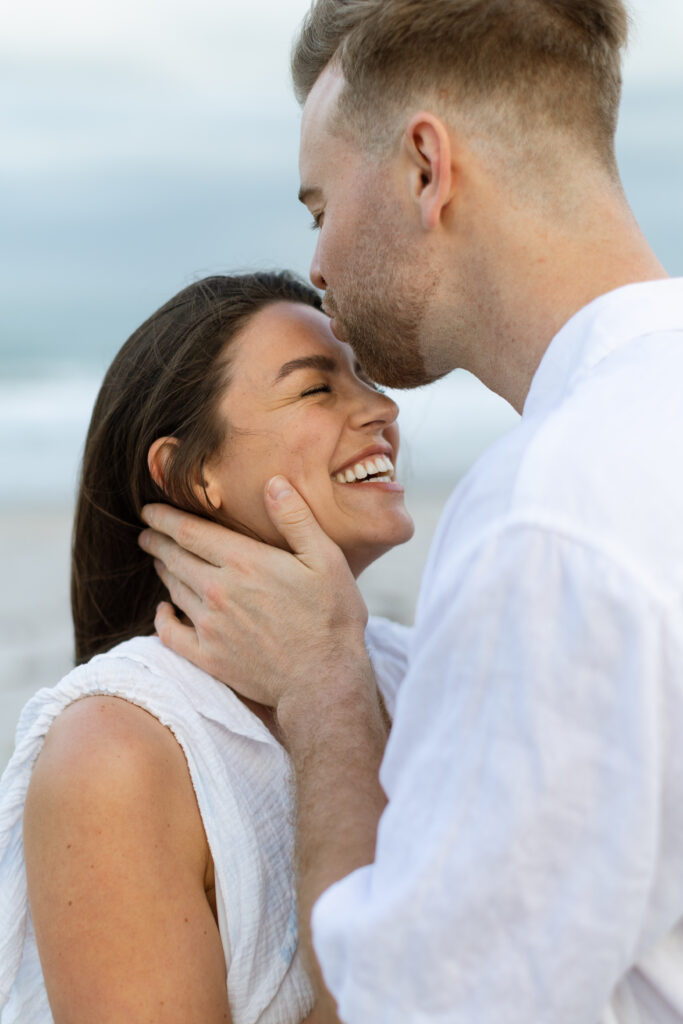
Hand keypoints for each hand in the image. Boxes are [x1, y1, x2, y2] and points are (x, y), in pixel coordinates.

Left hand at [138, 476, 370, 714]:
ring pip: (173, 590)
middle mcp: (217, 590)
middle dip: (157, 542)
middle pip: (174, 558)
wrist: (323, 680)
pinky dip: (161, 619)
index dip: (164, 518)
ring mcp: (209, 626)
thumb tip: (273, 482)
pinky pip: (170, 634)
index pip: (189, 532)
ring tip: (160, 561)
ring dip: (163, 572)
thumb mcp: (326, 559)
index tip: (149, 510)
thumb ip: (296, 519)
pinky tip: (162, 611)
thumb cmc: (331, 617)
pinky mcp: (208, 657)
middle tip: (146, 533)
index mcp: (243, 562)